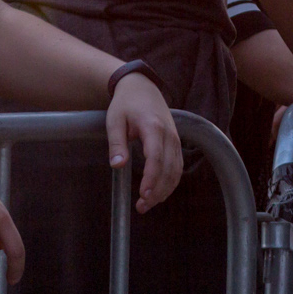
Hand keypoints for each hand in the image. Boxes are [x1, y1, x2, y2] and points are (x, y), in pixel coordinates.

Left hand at [107, 73, 182, 213]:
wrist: (142, 87)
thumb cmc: (126, 104)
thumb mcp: (114, 120)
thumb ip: (117, 143)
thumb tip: (117, 165)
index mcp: (153, 127)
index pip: (156, 158)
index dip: (152, 179)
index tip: (143, 195)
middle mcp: (169, 134)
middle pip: (169, 168)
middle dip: (157, 191)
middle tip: (142, 207)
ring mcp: (175, 139)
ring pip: (176, 170)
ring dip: (165, 190)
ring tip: (147, 204)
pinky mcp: (176, 142)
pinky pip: (178, 166)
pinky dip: (171, 182)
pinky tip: (159, 193)